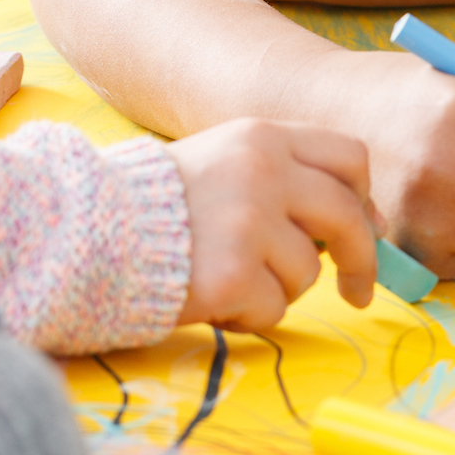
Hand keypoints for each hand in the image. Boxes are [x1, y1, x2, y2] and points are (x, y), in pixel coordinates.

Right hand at [167, 118, 379, 328]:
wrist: (87, 232)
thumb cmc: (158, 204)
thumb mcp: (224, 162)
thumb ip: (287, 178)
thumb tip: (367, 223)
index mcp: (263, 138)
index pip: (351, 158)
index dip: (364, 197)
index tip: (365, 228)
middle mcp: (263, 173)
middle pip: (348, 216)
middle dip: (361, 259)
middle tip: (359, 290)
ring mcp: (248, 223)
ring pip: (307, 273)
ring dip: (278, 288)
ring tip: (229, 277)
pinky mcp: (231, 275)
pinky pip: (274, 311)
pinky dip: (249, 316)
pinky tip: (212, 297)